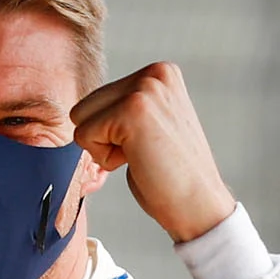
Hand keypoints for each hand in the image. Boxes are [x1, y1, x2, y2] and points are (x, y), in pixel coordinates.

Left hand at [71, 61, 235, 242]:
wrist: (198, 205)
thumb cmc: (171, 176)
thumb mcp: (151, 125)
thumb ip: (126, 107)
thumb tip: (85, 108)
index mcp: (162, 72)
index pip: (99, 98)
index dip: (113, 132)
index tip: (150, 144)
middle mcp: (155, 73)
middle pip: (85, 104)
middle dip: (104, 137)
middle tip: (144, 152)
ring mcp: (145, 88)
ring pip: (80, 117)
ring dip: (103, 147)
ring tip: (142, 155)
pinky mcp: (131, 110)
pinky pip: (84, 135)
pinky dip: (105, 158)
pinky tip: (139, 161)